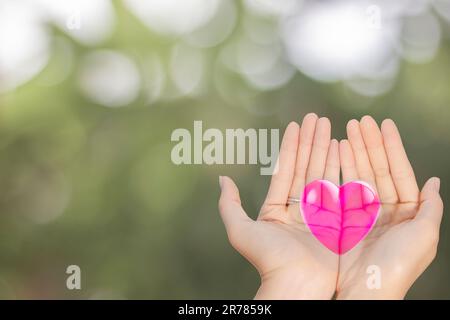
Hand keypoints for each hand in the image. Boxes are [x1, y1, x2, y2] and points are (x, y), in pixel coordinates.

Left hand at [218, 114, 338, 298]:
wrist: (296, 284)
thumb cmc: (267, 259)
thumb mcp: (240, 230)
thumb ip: (229, 204)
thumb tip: (222, 178)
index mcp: (277, 209)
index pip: (285, 170)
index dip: (291, 146)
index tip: (296, 124)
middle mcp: (299, 208)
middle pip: (305, 166)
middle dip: (311, 141)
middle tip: (316, 116)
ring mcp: (319, 212)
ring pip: (322, 172)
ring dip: (325, 148)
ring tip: (328, 124)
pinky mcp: (337, 219)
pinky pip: (339, 187)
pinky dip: (340, 166)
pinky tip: (342, 147)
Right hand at [336, 116, 442, 298]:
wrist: (366, 289)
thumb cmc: (398, 265)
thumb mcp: (424, 235)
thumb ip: (430, 207)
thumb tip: (434, 181)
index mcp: (408, 212)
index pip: (399, 171)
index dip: (392, 147)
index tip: (384, 124)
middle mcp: (386, 209)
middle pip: (377, 168)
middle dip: (370, 143)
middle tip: (360, 121)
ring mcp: (364, 212)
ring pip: (359, 174)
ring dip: (354, 151)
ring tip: (347, 129)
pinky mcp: (345, 217)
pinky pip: (343, 187)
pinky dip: (340, 168)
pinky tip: (337, 151)